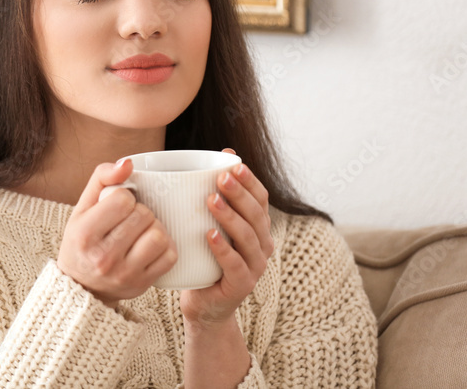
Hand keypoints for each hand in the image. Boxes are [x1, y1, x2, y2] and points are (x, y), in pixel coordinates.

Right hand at [57, 158, 177, 308]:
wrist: (81, 287)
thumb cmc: (83, 240)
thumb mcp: (83, 207)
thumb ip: (102, 177)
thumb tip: (128, 163)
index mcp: (84, 233)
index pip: (122, 199)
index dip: (125, 197)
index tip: (118, 206)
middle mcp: (103, 257)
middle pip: (143, 216)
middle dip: (141, 211)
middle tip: (131, 218)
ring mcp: (124, 274)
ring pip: (159, 236)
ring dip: (155, 228)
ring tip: (143, 230)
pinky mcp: (141, 284)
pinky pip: (170, 256)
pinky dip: (166, 246)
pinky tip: (151, 245)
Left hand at [180, 148, 273, 329]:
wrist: (204, 305)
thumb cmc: (204, 259)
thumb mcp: (209, 226)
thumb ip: (212, 199)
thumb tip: (209, 160)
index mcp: (258, 228)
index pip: (261, 199)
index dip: (250, 181)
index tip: (233, 163)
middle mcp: (262, 246)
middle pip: (256, 215)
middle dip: (240, 193)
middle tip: (221, 177)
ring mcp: (255, 267)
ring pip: (248, 238)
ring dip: (230, 216)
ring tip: (211, 200)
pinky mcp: (241, 286)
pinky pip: (235, 265)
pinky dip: (223, 249)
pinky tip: (210, 234)